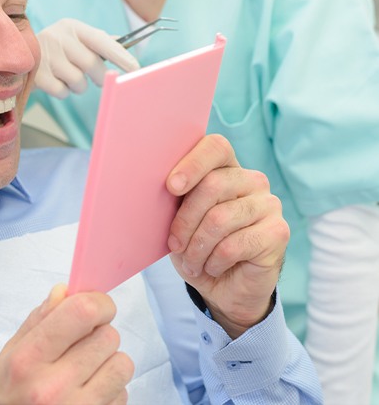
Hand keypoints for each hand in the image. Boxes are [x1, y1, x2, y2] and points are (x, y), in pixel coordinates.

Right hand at [0, 284, 133, 403]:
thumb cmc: (7, 400)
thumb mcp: (6, 359)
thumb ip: (36, 322)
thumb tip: (64, 291)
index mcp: (28, 360)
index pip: (82, 312)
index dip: (98, 302)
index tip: (96, 307)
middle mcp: (54, 387)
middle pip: (108, 336)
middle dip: (99, 335)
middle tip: (81, 346)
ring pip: (122, 364)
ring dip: (109, 363)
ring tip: (86, 372)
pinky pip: (123, 394)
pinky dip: (111, 391)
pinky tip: (88, 396)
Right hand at [35, 19, 139, 97]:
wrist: (17, 53)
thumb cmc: (57, 49)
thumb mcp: (75, 38)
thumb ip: (99, 41)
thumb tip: (126, 44)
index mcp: (72, 27)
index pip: (101, 40)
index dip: (119, 55)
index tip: (135, 68)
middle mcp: (58, 37)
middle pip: (91, 64)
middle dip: (99, 77)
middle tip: (98, 79)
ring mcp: (45, 55)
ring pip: (78, 81)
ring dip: (79, 86)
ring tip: (68, 77)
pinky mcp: (36, 74)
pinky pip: (62, 91)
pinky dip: (63, 92)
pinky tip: (55, 82)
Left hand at [166, 135, 288, 337]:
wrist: (224, 288)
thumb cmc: (197, 245)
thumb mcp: (179, 219)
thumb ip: (176, 196)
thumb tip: (157, 180)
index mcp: (226, 167)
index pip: (215, 147)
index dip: (193, 163)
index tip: (171, 186)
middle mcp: (252, 179)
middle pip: (213, 185)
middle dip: (185, 219)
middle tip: (174, 244)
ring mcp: (268, 204)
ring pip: (220, 218)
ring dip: (197, 247)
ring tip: (191, 261)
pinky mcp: (278, 231)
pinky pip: (234, 244)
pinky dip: (214, 261)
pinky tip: (212, 267)